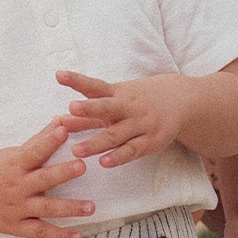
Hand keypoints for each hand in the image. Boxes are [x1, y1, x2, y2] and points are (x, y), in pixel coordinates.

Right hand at [0, 119, 93, 237]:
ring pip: (46, 208)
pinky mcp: (16, 226)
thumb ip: (39, 140)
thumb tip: (60, 121)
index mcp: (16, 164)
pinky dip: (59, 235)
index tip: (63, 130)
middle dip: (63, 173)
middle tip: (82, 166)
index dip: (49, 140)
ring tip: (91, 206)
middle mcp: (18, 186)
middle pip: (43, 179)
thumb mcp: (12, 153)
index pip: (34, 150)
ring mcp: (18, 208)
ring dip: (70, 208)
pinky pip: (40, 232)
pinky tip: (77, 236)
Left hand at [56, 70, 194, 168]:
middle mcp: (128, 106)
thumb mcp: (114, 101)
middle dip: (90, 108)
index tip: (59, 75)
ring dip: (96, 142)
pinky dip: (118, 156)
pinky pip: (132, 150)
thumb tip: (57, 121)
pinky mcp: (150, 141)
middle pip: (107, 107)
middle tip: (71, 108)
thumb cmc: (138, 100)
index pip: (94, 86)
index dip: (76, 80)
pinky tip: (104, 162)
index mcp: (117, 93)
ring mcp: (140, 124)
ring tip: (76, 150)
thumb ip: (86, 115)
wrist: (180, 100)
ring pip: (116, 134)